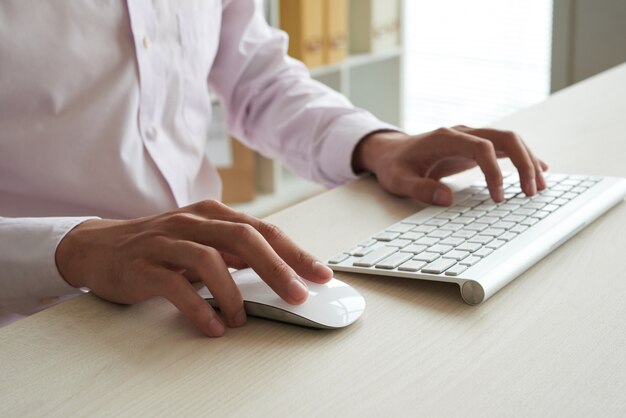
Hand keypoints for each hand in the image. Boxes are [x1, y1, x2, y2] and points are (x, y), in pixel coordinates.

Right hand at [55, 200, 332, 336]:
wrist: (99, 247)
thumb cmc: (160, 246)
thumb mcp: (202, 242)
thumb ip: (235, 253)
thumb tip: (279, 272)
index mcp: (213, 215)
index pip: (263, 230)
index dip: (295, 252)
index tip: (321, 274)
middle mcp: (193, 222)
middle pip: (245, 238)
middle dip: (277, 268)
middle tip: (298, 295)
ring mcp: (167, 241)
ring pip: (211, 259)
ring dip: (234, 293)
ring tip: (242, 319)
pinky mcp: (144, 265)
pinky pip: (177, 285)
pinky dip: (199, 307)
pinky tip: (213, 326)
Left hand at [352, 126, 548, 204]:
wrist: (390, 151)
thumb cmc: (395, 165)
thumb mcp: (399, 181)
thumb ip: (420, 189)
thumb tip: (447, 199)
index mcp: (445, 138)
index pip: (481, 147)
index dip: (494, 171)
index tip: (498, 197)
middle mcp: (462, 133)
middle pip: (504, 137)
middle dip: (523, 163)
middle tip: (532, 191)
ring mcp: (470, 137)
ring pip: (509, 140)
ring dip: (528, 160)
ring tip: (540, 187)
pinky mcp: (474, 146)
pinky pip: (504, 147)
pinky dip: (522, 158)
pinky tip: (538, 171)